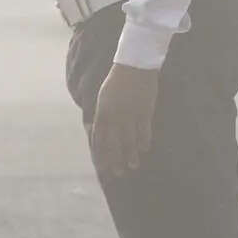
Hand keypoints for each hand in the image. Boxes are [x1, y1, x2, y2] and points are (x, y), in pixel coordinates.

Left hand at [89, 63, 160, 179]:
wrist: (134, 64)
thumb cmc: (117, 81)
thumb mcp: (103, 97)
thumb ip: (100, 115)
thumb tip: (93, 130)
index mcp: (103, 112)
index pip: (100, 139)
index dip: (101, 155)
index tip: (103, 168)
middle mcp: (115, 115)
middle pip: (114, 143)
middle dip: (115, 160)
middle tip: (118, 173)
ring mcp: (130, 114)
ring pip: (130, 140)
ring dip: (131, 154)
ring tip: (133, 166)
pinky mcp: (144, 110)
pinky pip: (144, 130)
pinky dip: (144, 141)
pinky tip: (144, 149)